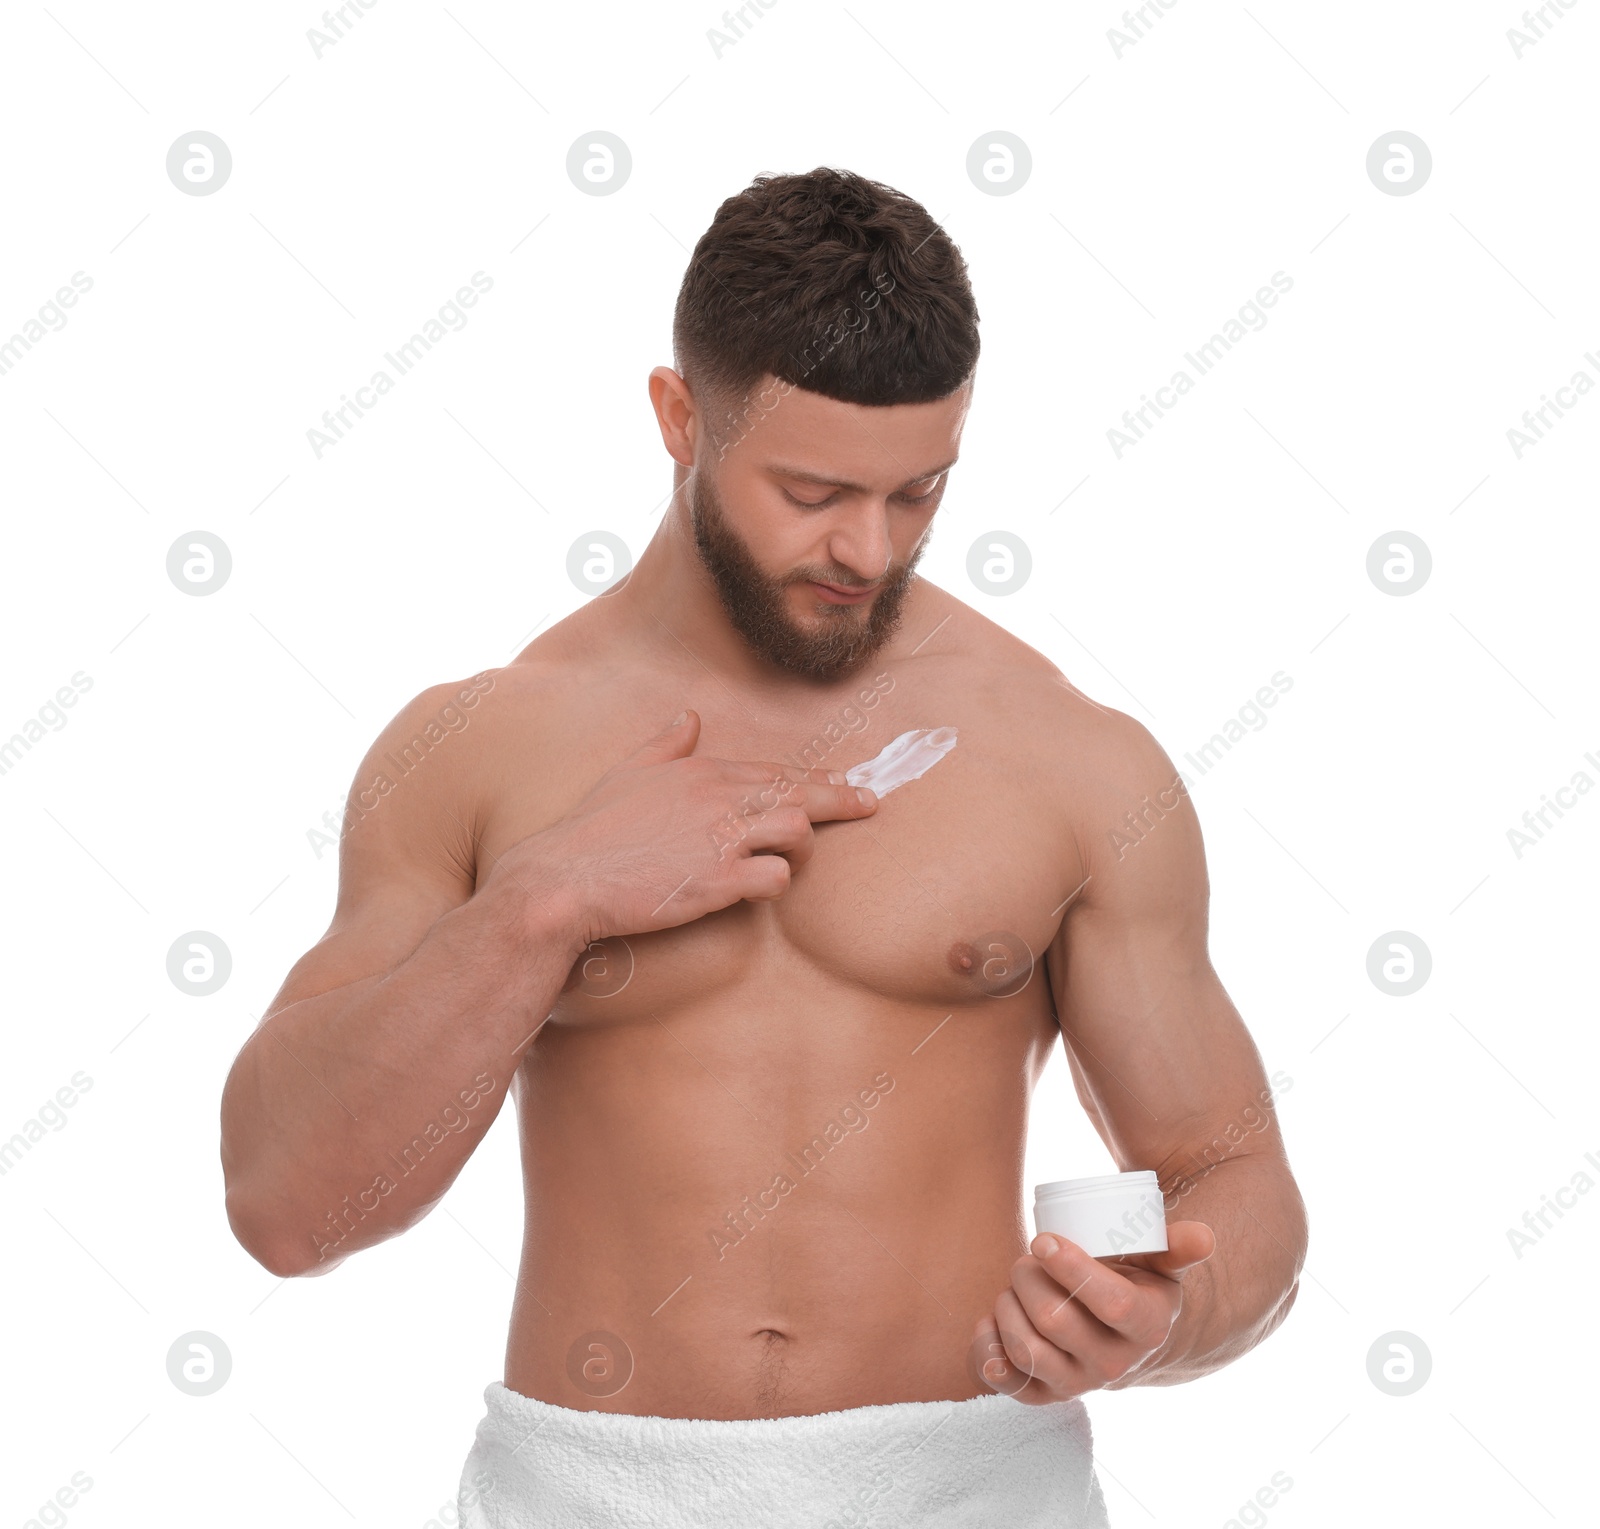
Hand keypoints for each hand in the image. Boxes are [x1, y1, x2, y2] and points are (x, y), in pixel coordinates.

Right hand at [487, 709, 877, 947]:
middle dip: (839, 797)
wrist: (562, 881)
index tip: (837, 782)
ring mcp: (719, 839)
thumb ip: (664, 746)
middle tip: (869, 803)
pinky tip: (764, 887)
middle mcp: (716, 798)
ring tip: (800, 857)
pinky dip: (778, 881)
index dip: (809, 777)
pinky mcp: (717, 882)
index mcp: (699, 771)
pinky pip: (775, 877)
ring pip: (795, 828)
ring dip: (804, 845)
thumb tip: (688, 716)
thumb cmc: (588, 831)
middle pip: (797, 790)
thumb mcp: (625, 774)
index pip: (771, 770)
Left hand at [971, 1221, 1215, 1403]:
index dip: (1072, 1268)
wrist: (1120, 1334)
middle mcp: (1114, 1366)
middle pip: (1055, 1321)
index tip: (1044, 1239)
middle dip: (1028, 1278)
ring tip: (1015, 1284)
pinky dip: (985, 1349)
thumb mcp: (1160, 1262)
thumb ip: (1177, 1244)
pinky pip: (1004, 1380)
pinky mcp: (1043, 1396)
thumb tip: (1203, 1237)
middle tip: (1027, 1257)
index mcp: (1147, 1327)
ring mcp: (1076, 1385)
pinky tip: (990, 1320)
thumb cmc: (1135, 1282)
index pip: (1112, 1303)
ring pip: (1025, 1349)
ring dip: (1007, 1306)